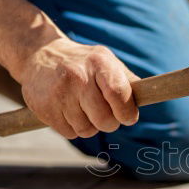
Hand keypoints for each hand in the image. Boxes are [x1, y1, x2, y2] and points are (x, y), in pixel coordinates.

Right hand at [16, 38, 139, 138]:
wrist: (39, 55)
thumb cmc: (83, 62)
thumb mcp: (105, 61)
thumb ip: (127, 80)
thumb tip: (149, 96)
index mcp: (98, 63)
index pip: (118, 94)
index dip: (127, 112)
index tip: (128, 117)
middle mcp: (77, 77)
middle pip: (105, 120)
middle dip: (109, 122)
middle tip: (104, 113)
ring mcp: (59, 93)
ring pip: (87, 130)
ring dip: (89, 125)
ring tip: (82, 107)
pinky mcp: (44, 109)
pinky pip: (70, 133)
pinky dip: (72, 128)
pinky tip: (67, 111)